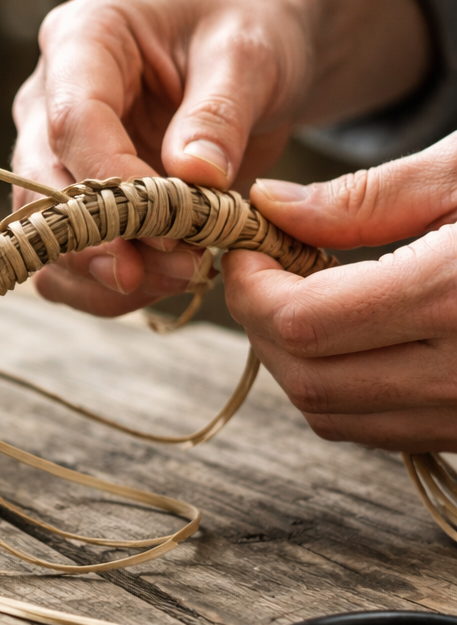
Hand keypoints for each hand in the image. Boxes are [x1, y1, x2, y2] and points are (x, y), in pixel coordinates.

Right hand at [13, 0, 429, 317]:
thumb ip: (219, 112)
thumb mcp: (247, 55)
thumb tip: (194, 177)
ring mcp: (51, 155)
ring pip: (44, 237)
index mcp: (82, 39)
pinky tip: (168, 279)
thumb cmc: (244, 33)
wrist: (244, 57)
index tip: (172, 224)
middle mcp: (47, 99)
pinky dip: (110, 288)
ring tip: (186, 272)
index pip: (72, 121)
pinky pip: (65, 263)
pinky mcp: (70, 201)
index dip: (114, 181)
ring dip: (107, 273)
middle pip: (41, 186)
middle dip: (103, 240)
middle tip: (178, 266)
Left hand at [222, 131, 456, 451]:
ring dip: (292, 360)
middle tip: (259, 271)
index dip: (251, 288)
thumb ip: (366, 197)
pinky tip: (345, 334)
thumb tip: (272, 208)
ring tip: (297, 298)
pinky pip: (377, 427)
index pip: (302, 322)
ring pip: (333, 415)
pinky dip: (337, 386)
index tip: (246, 247)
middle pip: (306, 378)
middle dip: (260, 324)